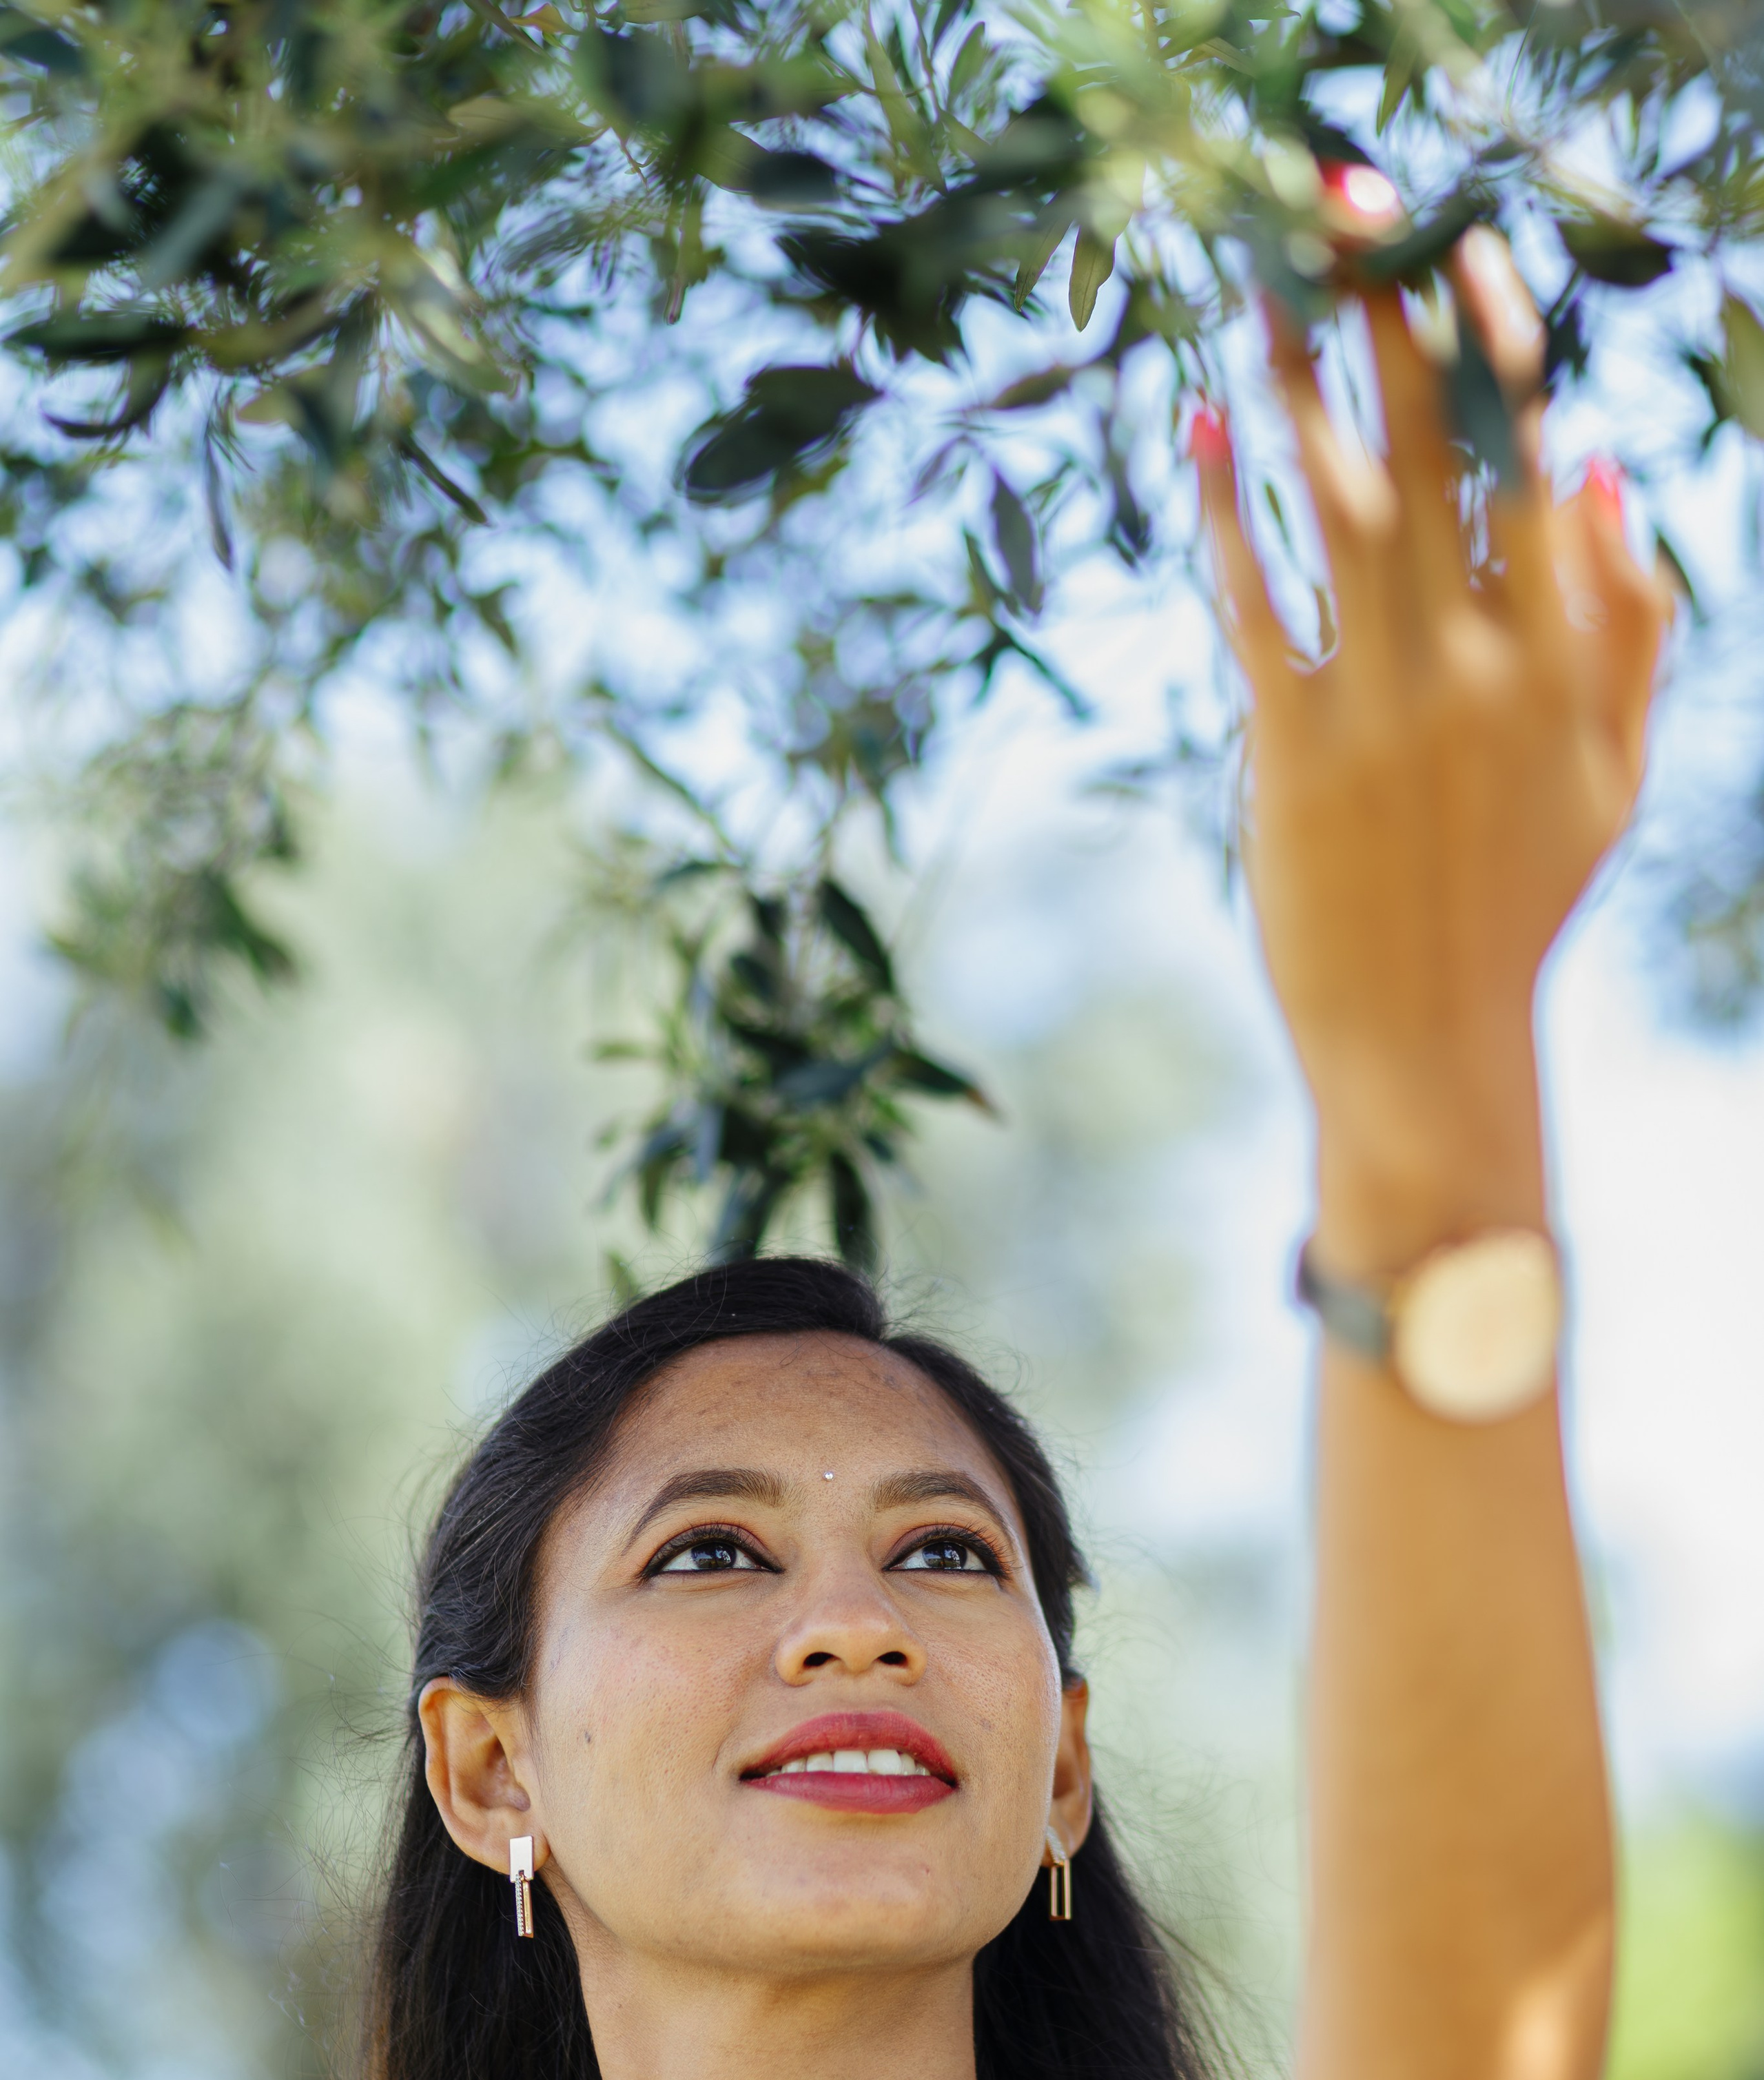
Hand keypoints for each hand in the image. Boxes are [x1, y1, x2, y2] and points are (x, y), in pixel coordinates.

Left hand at [1199, 230, 1671, 1269]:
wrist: (1425, 1043)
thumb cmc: (1516, 901)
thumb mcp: (1610, 771)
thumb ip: (1628, 626)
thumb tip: (1608, 467)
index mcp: (1562, 654)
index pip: (1531, 455)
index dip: (1492, 334)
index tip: (1454, 236)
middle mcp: (1478, 664)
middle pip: (1430, 448)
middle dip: (1383, 308)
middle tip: (1335, 193)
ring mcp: (1382, 709)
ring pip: (1338, 506)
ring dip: (1294, 380)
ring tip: (1256, 278)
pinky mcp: (1290, 756)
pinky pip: (1254, 604)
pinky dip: (1225, 509)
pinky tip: (1199, 422)